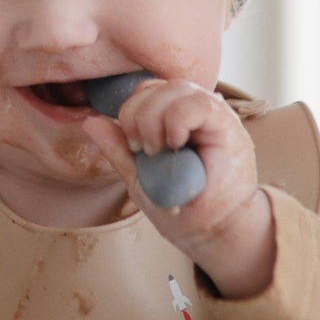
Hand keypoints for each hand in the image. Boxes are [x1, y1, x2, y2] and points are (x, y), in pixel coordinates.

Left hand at [81, 79, 276, 297]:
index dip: (130, 111)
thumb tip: (90, 121)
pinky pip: (200, 104)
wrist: (214, 233)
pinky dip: (178, 120)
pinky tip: (176, 144)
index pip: (146, 91)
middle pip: (157, 86)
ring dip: (156, 119)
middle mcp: (195, 111)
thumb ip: (119, 149)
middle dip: (137, 116)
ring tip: (158, 151)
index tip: (132, 146)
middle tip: (142, 150)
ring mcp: (214, 116)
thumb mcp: (140, 177)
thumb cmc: (182, 207)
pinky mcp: (229, 126)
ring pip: (177, 89)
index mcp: (174, 118)